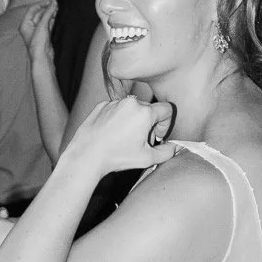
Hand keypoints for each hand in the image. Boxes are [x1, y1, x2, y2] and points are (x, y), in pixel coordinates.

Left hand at [19, 0, 55, 61]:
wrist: (43, 58)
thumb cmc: (37, 45)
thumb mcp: (42, 26)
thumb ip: (48, 13)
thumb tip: (53, 3)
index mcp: (25, 25)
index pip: (32, 10)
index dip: (41, 5)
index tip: (50, 2)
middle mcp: (30, 27)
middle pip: (39, 14)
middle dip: (47, 9)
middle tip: (56, 5)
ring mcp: (38, 31)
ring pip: (44, 19)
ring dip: (51, 14)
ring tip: (58, 9)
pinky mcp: (45, 35)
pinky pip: (48, 24)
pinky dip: (53, 20)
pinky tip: (57, 16)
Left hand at [62, 95, 177, 175]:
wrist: (86, 155)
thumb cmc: (117, 157)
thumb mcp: (147, 159)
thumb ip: (167, 152)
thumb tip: (174, 147)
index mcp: (145, 112)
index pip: (167, 110)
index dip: (165, 124)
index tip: (157, 137)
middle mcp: (131, 102)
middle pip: (149, 109)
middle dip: (149, 124)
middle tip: (141, 141)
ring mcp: (114, 102)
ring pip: (132, 108)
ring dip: (133, 121)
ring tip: (124, 139)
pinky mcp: (101, 105)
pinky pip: (116, 109)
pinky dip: (118, 119)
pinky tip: (112, 134)